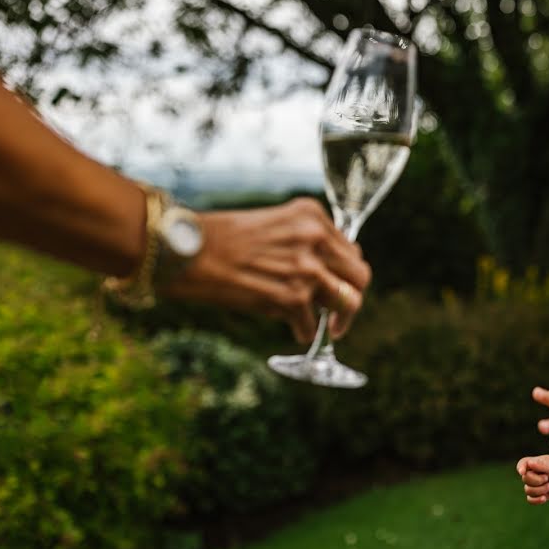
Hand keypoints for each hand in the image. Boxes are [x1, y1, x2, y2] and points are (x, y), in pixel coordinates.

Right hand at [163, 197, 370, 342]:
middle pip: (361, 277)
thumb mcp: (274, 223)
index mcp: (313, 216)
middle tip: (339, 314)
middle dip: (352, 298)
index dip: (346, 274)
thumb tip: (331, 272)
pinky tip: (291, 328)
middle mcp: (315, 239)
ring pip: (348, 303)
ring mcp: (307, 269)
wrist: (187, 251)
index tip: (338, 286)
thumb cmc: (223, 239)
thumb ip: (305, 241)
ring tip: (323, 325)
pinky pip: (313, 326)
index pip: (352, 251)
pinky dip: (303, 331)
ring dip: (336, 320)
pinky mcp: (292, 298)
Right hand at [516, 455, 548, 504]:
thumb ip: (540, 464)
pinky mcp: (537, 494)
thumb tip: (529, 463)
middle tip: (547, 478)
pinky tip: (544, 498)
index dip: (520, 468)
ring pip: (528, 490)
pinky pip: (530, 500)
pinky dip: (537, 500)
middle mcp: (531, 474)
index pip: (521, 464)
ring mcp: (533, 485)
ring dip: (540, 490)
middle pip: (525, 479)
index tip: (523, 472)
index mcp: (532, 463)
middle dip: (537, 481)